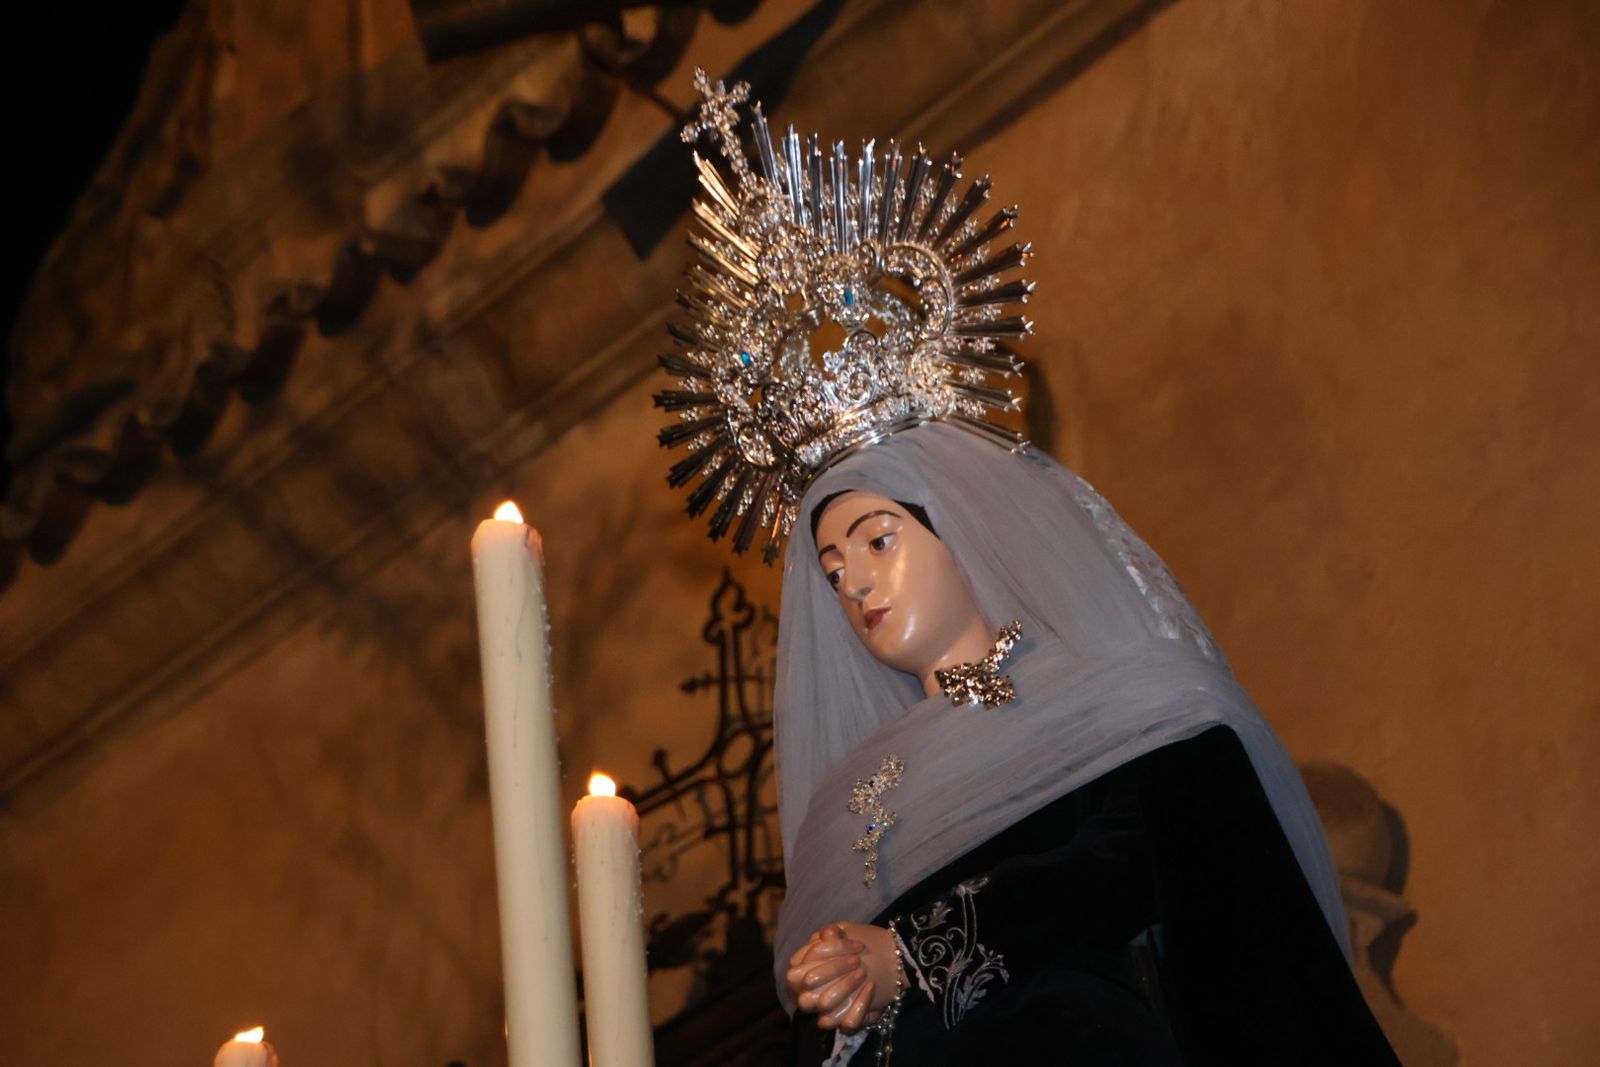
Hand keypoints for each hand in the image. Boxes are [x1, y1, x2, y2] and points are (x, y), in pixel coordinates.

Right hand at [786, 922, 905, 1033]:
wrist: (887, 964)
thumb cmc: (859, 946)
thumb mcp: (846, 932)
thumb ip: (834, 932)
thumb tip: (827, 933)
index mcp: (803, 972)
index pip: (797, 965)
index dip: (823, 950)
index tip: (849, 940)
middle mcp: (810, 995)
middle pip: (806, 987)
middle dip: (832, 970)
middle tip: (857, 960)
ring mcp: (827, 1011)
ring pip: (825, 1004)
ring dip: (845, 986)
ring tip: (864, 972)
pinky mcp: (845, 1023)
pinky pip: (848, 1022)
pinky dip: (860, 1005)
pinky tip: (871, 988)